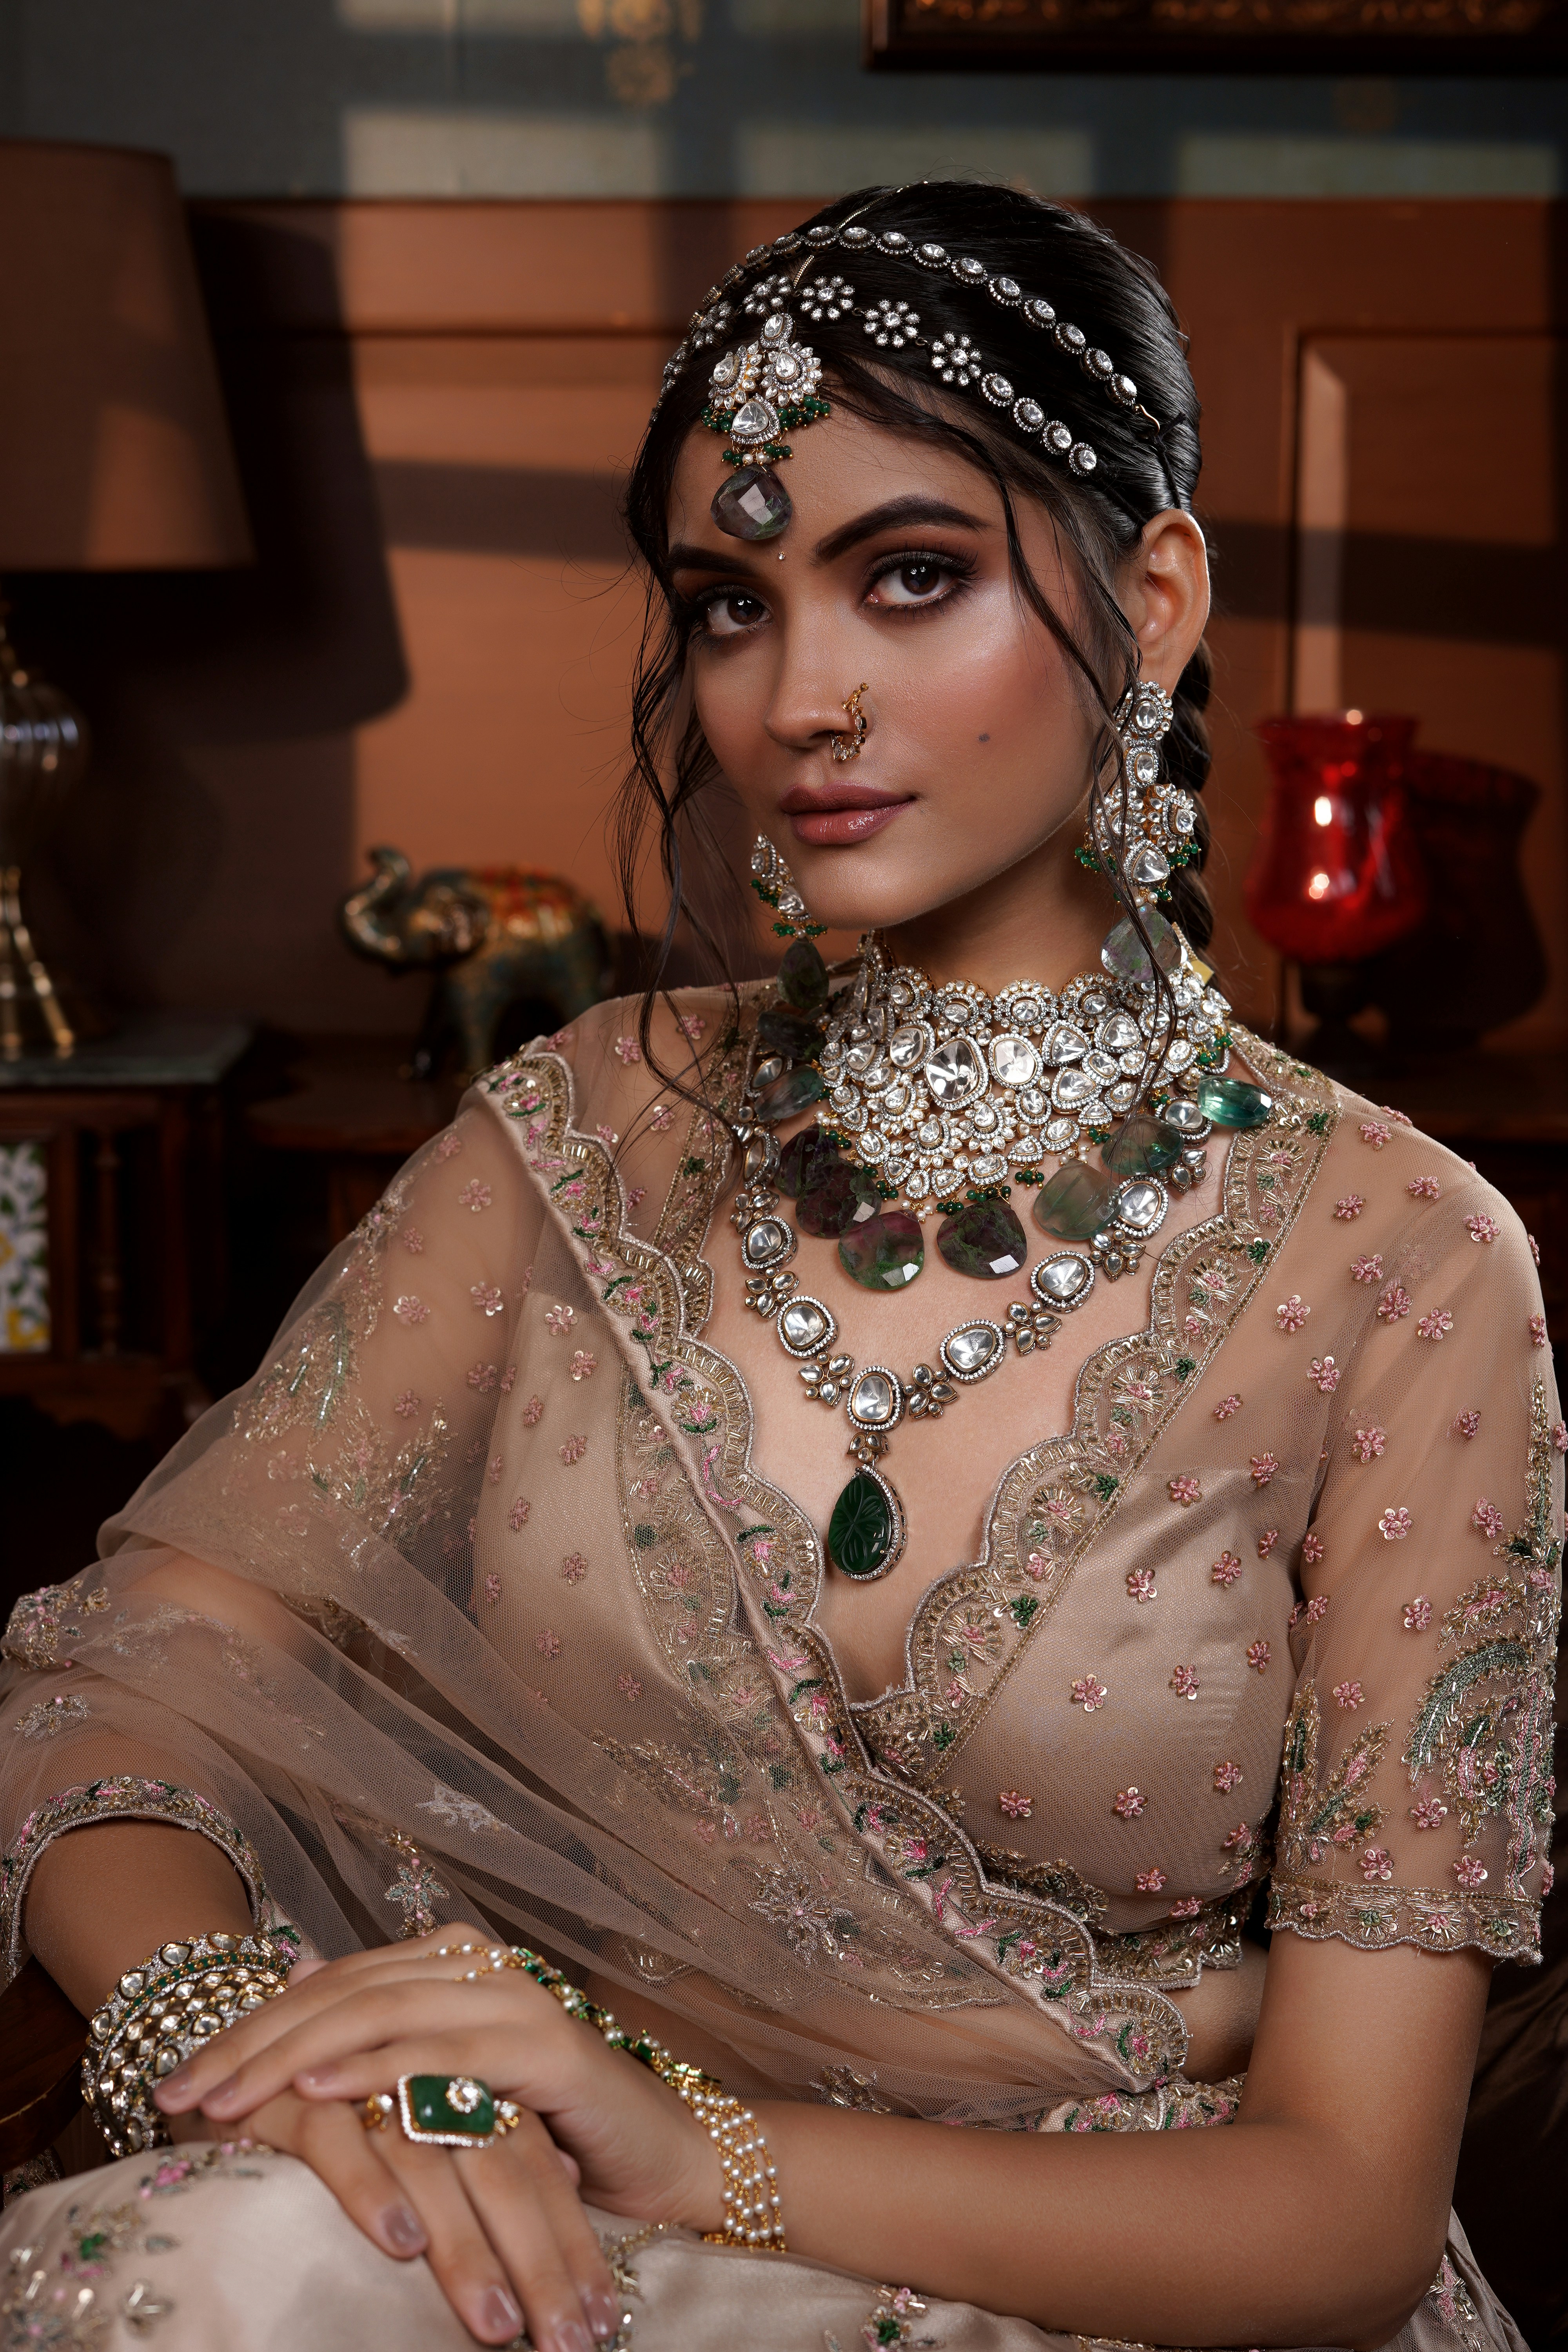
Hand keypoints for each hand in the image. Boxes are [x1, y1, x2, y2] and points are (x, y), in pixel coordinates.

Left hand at [155, 1931, 721, 2325]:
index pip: (326, 1984)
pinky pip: (440, 2053)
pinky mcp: (542, 2045)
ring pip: (377, 2012)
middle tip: (178, 2095)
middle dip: (250, 2045)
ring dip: (290, 2057)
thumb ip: (378, 2035)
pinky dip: (373, 2067)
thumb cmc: (545, 2128)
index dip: (247, 2030)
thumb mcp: (444, 2085)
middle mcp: (475, 1962)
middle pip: (340, 1991)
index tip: (173, 2083)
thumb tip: (296, 1974)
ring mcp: (511, 1996)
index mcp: (447, 1960)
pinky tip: (318, 2089)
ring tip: (225, 2098)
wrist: (655, 2152)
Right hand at [172, 2079, 601, 2348]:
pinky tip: (403, 2247)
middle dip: (538, 2261)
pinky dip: (372, 2190)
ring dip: (467, 2252)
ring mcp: (358, 2070)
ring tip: (498, 2328)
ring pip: (433, 2162)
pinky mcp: (293, 2089)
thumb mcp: (431, 2123)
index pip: (534, 2156)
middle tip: (571, 2342)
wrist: (236, 2058)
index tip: (604, 2320)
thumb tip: (576, 2176)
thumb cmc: (347, 2108)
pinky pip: (338, 2141)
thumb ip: (499, 2139)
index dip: (570, 2239)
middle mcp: (423, 2063)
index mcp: (465, 2067)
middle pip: (501, 2162)